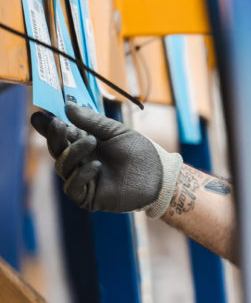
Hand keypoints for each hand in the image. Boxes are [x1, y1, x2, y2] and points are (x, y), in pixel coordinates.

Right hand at [30, 103, 181, 216]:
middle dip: (55, 137)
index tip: (39, 114)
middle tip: (59, 124)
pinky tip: (95, 165)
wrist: (159, 175)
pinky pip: (73, 187)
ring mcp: (83, 179)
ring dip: (73, 153)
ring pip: (63, 166)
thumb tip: (67, 106)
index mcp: (84, 143)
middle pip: (56, 149)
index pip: (59, 135)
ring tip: (91, 141)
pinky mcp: (88, 197)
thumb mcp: (117, 132)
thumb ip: (93, 121)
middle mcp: (79, 161)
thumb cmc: (140, 153)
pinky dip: (81, 175)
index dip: (47, 126)